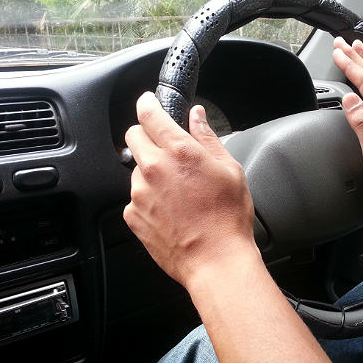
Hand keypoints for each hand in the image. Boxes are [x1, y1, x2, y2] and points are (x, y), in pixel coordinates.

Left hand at [123, 92, 257, 287]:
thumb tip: (196, 117)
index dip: (147, 103)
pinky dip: (148, 197)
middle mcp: (153, 168)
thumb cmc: (228, 218)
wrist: (215, 261)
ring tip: (177, 190)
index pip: (149, 114)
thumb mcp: (230, 170)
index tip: (149, 102)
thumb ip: (208, 137)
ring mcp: (139, 193)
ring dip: (150, 171)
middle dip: (146, 135)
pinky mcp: (132, 215)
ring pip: (135, 168)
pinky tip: (170, 210)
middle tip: (166, 148)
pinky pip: (135, 197)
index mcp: (179, 151)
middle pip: (133, 136)